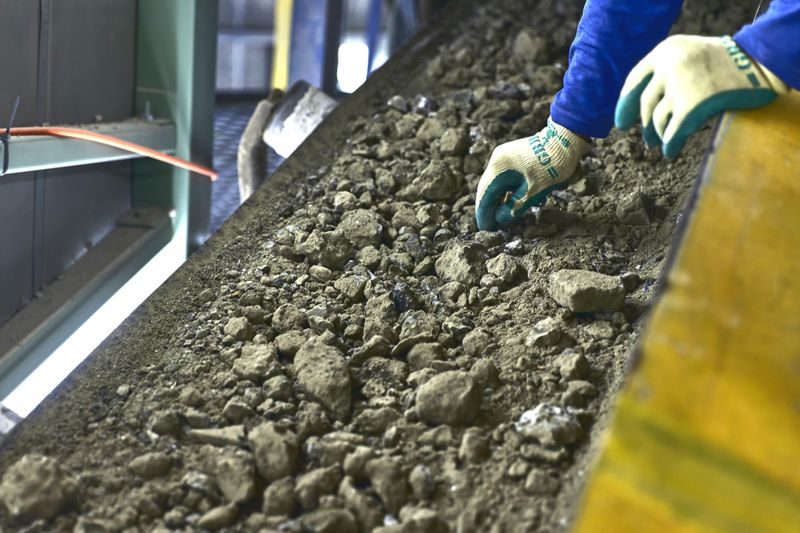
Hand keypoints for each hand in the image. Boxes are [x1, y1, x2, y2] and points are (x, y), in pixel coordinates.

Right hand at [475, 117, 590, 230]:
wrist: (567, 139)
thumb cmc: (552, 165)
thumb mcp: (534, 191)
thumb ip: (515, 206)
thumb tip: (500, 219)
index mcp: (499, 167)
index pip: (485, 194)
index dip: (484, 213)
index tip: (485, 228)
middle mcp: (498, 160)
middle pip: (489, 189)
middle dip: (491, 208)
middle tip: (492, 226)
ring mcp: (507, 157)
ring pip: (499, 185)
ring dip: (502, 201)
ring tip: (505, 218)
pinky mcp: (516, 158)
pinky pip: (509, 179)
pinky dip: (511, 192)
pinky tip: (519, 204)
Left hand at [615, 35, 788, 158]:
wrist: (760, 64)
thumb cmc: (726, 63)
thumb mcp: (690, 55)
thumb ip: (665, 73)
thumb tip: (638, 109)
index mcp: (665, 50)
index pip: (634, 80)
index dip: (625, 104)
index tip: (621, 123)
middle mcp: (668, 65)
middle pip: (645, 104)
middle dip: (645, 125)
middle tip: (647, 139)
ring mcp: (679, 86)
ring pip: (657, 121)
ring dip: (659, 135)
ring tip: (663, 142)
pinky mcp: (691, 106)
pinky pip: (672, 134)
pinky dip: (670, 146)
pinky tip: (671, 152)